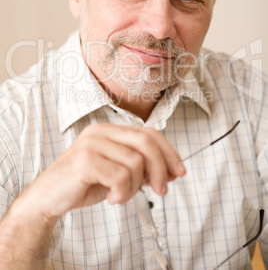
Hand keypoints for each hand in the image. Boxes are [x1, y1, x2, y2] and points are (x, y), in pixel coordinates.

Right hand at [21, 124, 185, 220]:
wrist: (48, 197)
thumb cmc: (83, 183)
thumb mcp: (117, 173)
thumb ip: (141, 168)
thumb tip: (172, 170)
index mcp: (110, 130)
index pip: (149, 133)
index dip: (169, 152)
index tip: (179, 171)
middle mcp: (101, 131)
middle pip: (146, 142)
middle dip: (160, 169)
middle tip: (161, 191)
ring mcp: (92, 143)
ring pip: (135, 163)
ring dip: (134, 187)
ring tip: (119, 195)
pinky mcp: (85, 160)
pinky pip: (120, 176)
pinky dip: (121, 193)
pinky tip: (110, 198)